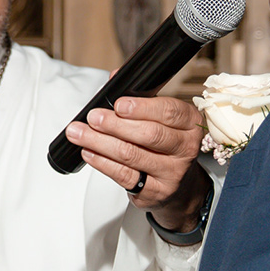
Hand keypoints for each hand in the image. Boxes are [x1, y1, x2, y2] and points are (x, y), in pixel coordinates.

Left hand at [62, 95, 210, 233]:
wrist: (178, 185)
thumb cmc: (165, 144)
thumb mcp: (160, 118)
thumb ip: (139, 97)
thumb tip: (114, 78)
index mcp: (190, 123)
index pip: (169, 112)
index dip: (142, 107)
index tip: (118, 104)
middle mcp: (186, 148)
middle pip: (150, 135)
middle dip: (115, 125)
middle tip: (93, 118)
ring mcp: (172, 173)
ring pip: (132, 155)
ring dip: (100, 142)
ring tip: (80, 133)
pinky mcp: (155, 192)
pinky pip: (124, 176)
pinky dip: (102, 162)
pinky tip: (89, 152)